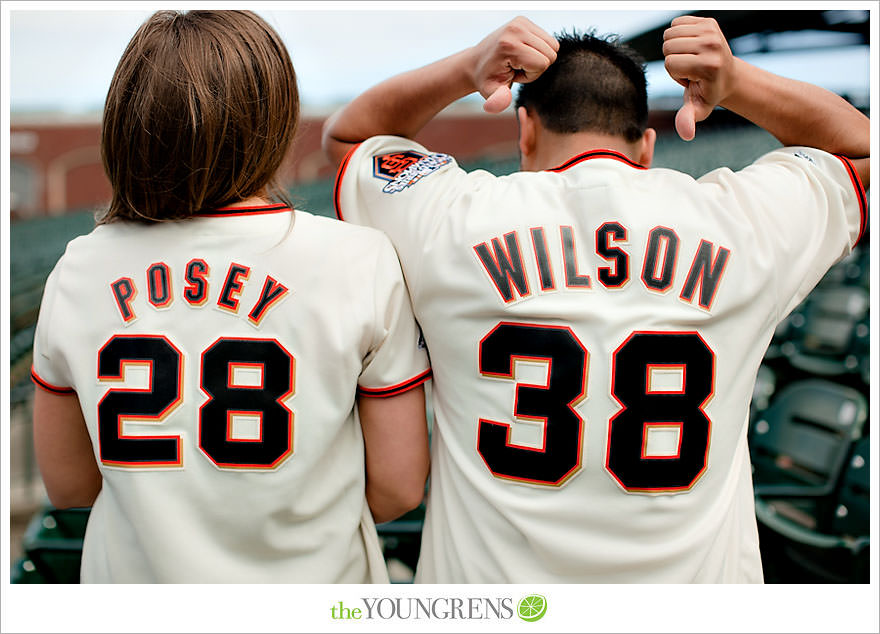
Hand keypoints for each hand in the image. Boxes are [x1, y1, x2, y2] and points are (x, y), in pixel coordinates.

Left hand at [469, 17, 558, 113]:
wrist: (475, 63)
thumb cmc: (486, 80)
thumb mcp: (491, 94)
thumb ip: (497, 101)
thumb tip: (504, 99)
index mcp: (510, 45)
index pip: (543, 63)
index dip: (532, 75)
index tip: (514, 74)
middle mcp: (516, 29)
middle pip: (550, 54)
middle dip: (536, 67)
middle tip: (516, 68)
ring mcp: (520, 22)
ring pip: (553, 46)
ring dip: (539, 58)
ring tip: (518, 61)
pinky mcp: (523, 20)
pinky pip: (548, 39)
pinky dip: (538, 49)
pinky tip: (521, 54)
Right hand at [663, 16, 736, 139]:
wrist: (728, 76)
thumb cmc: (708, 94)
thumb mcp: (698, 109)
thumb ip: (689, 119)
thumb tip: (686, 134)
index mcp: (708, 65)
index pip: (669, 63)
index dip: (674, 74)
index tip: (690, 79)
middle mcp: (711, 44)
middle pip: (668, 47)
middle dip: (674, 60)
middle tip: (691, 69)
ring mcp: (711, 30)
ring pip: (670, 34)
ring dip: (676, 48)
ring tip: (691, 59)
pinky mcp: (709, 21)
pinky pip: (676, 23)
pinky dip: (679, 35)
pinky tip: (691, 47)